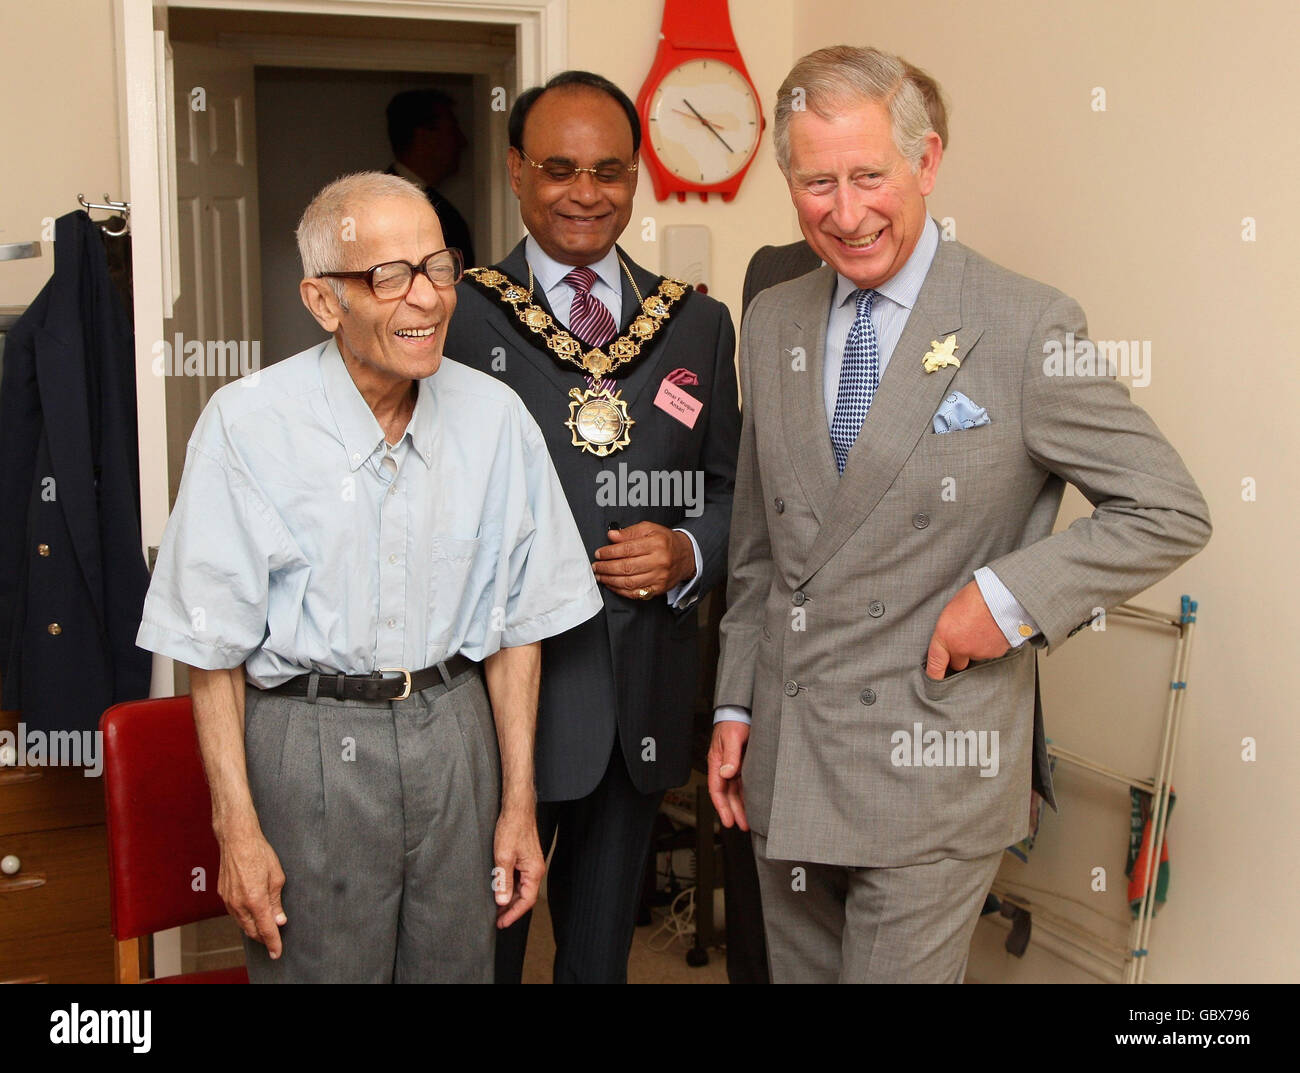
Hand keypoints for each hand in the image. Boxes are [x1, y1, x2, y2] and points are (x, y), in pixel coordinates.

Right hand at [217, 825, 287, 957]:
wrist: (237, 839)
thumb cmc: (259, 853)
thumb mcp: (277, 877)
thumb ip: (277, 902)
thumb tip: (279, 920)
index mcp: (255, 900)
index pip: (266, 929)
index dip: (273, 943)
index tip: (277, 953)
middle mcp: (239, 903)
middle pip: (251, 930)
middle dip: (263, 938)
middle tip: (273, 941)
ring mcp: (228, 899)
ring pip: (241, 923)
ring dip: (253, 928)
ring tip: (264, 929)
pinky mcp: (223, 894)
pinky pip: (234, 912)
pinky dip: (244, 918)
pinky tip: (251, 915)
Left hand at [492, 807, 544, 927]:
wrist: (517, 808)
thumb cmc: (512, 828)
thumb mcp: (503, 857)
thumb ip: (503, 881)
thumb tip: (501, 901)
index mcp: (534, 871)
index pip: (527, 901)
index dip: (513, 914)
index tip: (501, 923)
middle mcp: (535, 870)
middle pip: (524, 896)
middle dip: (510, 909)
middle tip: (495, 919)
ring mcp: (530, 864)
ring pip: (521, 888)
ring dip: (509, 899)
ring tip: (494, 908)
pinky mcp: (524, 859)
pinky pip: (518, 879)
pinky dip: (509, 887)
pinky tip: (498, 890)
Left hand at [592, 522, 692, 600]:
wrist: (686, 556)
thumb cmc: (666, 541)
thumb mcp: (650, 529)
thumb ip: (630, 532)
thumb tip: (612, 536)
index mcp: (656, 543)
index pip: (627, 549)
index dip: (609, 552)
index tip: (599, 553)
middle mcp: (659, 561)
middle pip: (626, 567)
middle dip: (606, 567)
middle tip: (596, 566)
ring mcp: (659, 577)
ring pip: (629, 582)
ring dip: (610, 580)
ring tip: (600, 575)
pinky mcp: (658, 589)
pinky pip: (636, 593)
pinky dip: (620, 591)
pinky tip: (612, 585)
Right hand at [707, 720, 749, 829]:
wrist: (742, 710)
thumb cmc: (733, 722)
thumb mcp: (731, 737)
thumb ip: (730, 755)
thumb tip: (727, 773)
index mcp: (717, 762)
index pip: (716, 789)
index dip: (721, 807)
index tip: (728, 820)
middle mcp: (724, 767)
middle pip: (727, 794)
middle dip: (733, 811)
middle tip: (741, 825)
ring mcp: (734, 766)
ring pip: (735, 791)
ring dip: (740, 806)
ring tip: (748, 821)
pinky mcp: (744, 764)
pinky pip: (744, 783)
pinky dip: (747, 795)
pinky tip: (753, 804)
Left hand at [925, 579, 1009, 679]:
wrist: (1002, 596)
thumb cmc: (977, 596)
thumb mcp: (952, 610)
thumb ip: (948, 629)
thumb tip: (950, 636)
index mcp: (945, 636)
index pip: (935, 663)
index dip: (935, 674)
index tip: (934, 680)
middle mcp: (961, 648)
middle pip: (958, 664)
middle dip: (961, 656)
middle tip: (967, 638)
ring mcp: (979, 652)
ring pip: (976, 657)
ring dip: (978, 647)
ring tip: (983, 627)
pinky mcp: (995, 653)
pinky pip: (991, 652)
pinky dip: (991, 645)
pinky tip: (993, 630)